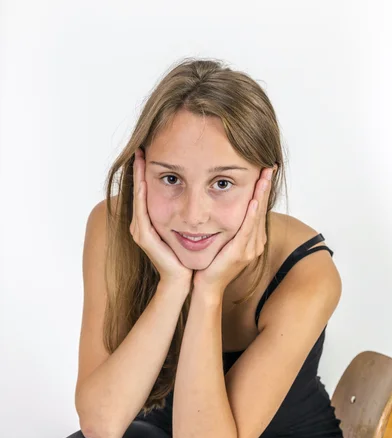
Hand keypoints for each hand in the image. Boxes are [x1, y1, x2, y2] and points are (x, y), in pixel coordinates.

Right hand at [130, 147, 193, 288]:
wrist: (181, 280)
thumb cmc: (186, 256)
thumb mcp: (185, 230)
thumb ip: (184, 214)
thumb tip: (198, 195)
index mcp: (149, 222)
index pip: (146, 191)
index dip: (146, 172)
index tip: (149, 151)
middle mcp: (140, 225)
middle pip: (138, 191)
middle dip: (138, 169)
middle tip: (141, 147)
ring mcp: (140, 231)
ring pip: (138, 197)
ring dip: (138, 177)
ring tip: (139, 157)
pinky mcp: (145, 238)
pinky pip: (142, 211)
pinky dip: (142, 195)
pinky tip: (144, 181)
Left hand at [193, 166, 276, 294]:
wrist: (206, 287)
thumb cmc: (211, 264)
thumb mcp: (222, 241)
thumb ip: (228, 226)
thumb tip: (223, 206)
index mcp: (252, 239)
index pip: (259, 209)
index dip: (263, 189)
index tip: (265, 170)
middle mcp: (254, 244)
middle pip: (262, 209)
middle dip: (266, 187)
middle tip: (270, 166)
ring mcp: (249, 249)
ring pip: (256, 217)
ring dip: (261, 195)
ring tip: (265, 177)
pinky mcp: (239, 254)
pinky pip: (247, 231)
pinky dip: (251, 215)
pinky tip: (254, 201)